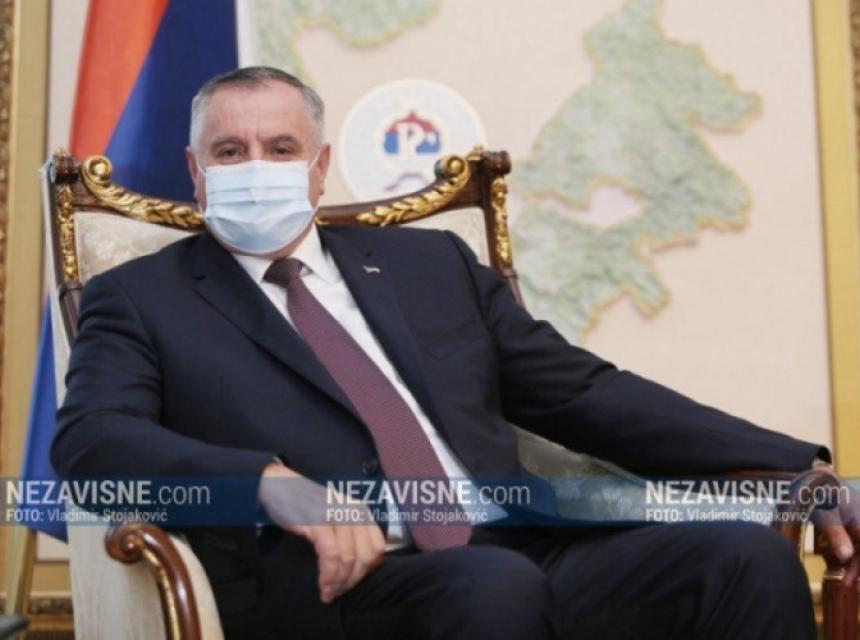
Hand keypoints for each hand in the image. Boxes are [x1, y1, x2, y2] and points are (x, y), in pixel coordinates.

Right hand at [258, 462, 385, 602]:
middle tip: (338, 592)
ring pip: (349, 558)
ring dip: (339, 582)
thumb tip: (358, 566)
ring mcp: (337, 516)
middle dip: (353, 580)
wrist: (279, 486)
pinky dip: (328, 575)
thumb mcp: (335, 516)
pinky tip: (323, 585)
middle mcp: (353, 512)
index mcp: (360, 511)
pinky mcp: (320, 521)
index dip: (368, 569)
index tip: (353, 581)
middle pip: (365, 556)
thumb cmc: (305, 505)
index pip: (377, 546)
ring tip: (329, 593)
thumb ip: (350, 534)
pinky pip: (331, 555)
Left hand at [810, 463, 859, 589]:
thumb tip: (846, 556)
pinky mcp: (851, 526)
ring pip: (859, 548)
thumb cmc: (821, 493)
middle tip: (848, 585)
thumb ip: (836, 534)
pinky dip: (849, 555)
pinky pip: (854, 544)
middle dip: (859, 569)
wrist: (814, 478)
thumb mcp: (825, 514)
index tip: (855, 583)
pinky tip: (843, 566)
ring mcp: (858, 525)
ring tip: (846, 581)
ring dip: (855, 565)